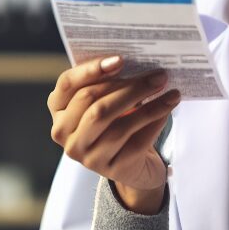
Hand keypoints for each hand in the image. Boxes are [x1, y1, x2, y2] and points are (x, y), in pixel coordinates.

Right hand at [48, 55, 180, 209]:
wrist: (132, 163)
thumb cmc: (117, 120)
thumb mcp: (106, 99)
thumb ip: (111, 82)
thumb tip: (139, 62)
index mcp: (58, 109)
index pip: (67, 84)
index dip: (91, 70)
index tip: (120, 60)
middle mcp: (65, 135)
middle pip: (94, 104)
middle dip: (130, 87)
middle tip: (159, 75)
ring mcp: (86, 156)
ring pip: (116, 125)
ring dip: (148, 106)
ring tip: (171, 93)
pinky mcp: (111, 169)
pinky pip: (136, 142)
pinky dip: (153, 123)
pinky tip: (167, 110)